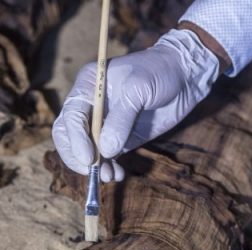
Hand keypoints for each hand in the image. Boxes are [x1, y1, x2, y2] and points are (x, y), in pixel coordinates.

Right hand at [52, 29, 219, 181]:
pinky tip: (118, 174)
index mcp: (88, 86)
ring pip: (85, 151)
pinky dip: (108, 168)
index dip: (76, 139)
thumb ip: (121, 119)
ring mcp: (103, 124)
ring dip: (93, 167)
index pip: (71, 115)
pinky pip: (105, 158)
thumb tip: (105, 151)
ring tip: (110, 176)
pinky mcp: (118, 138)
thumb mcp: (139, 88)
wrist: (183, 76)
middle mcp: (90, 107)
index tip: (89, 158)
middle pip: (69, 136)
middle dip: (77, 156)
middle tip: (94, 170)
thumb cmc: (159, 72)